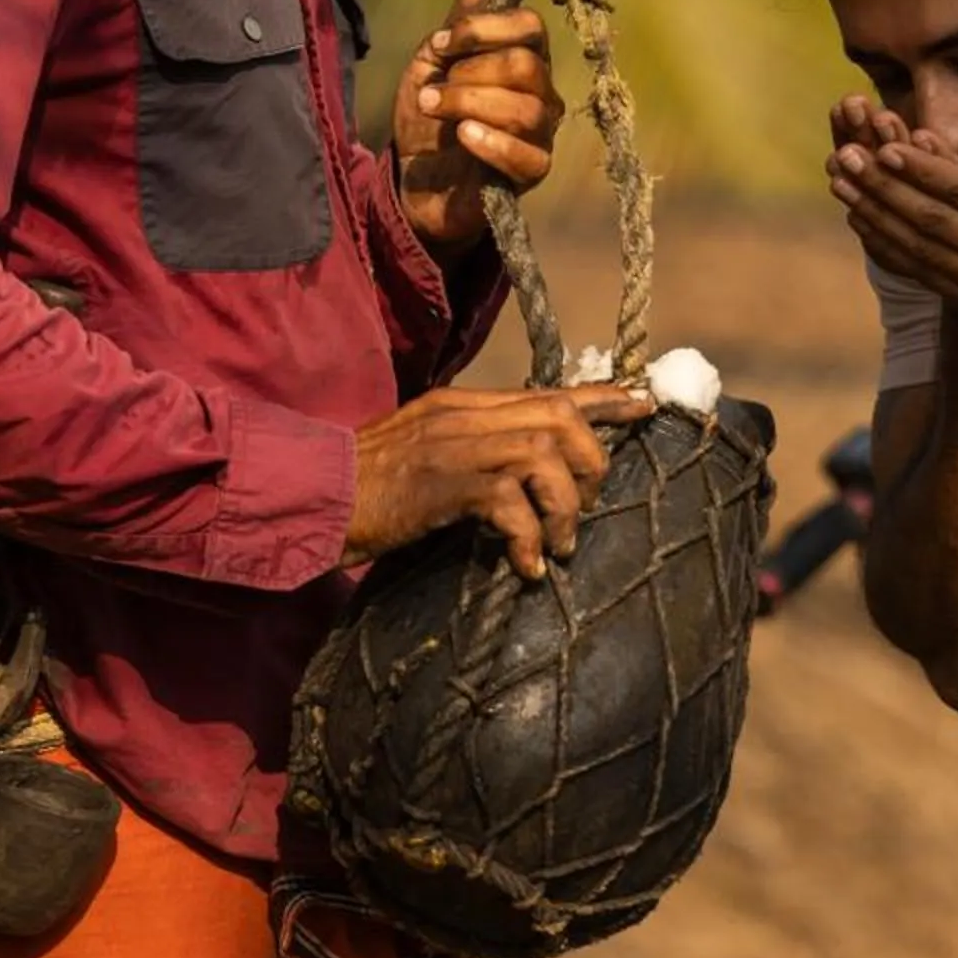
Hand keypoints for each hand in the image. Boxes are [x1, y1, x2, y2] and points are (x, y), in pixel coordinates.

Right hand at [345, 384, 643, 576]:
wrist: (313, 495)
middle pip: (560, 416)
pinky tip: (525, 567)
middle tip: (582, 507)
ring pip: (545, 455)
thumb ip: (476, 447)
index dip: (603, 398)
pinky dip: (528, 537)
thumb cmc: (368, 485)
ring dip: (564, 506)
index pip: (548, 390)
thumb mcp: (428, 450)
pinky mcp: (445, 483)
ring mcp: (456, 445)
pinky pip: (510, 504)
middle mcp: (467, 414)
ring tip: (555, 545)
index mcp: (466, 403)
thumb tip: (529, 471)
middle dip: (590, 462)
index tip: (644, 404)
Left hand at [396, 0, 564, 249]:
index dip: (484, 28)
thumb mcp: (430, 65)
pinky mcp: (532, 172)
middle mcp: (541, 92)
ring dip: (469, 104)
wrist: (415, 179)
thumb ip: (455, 28)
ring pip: (526, 109)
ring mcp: (541, 134)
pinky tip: (461, 137)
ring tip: (433, 109)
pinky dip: (490, 142)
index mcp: (522, 58)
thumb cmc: (428, 118)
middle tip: (433, 89)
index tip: (440, 43)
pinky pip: (527, 155)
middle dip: (471, 72)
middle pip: (526, 65)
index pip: (529, 26)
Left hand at [825, 108, 957, 333]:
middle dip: (884, 186)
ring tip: (841, 183)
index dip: (923, 168)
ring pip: (916, 246)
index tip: (888, 145)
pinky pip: (918, 272)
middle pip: (930, 218)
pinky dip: (885, 246)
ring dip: (874, 213)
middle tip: (848, 157)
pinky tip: (861, 222)